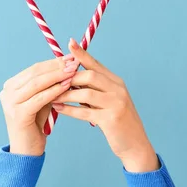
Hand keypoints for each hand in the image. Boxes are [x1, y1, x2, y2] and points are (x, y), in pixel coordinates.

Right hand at [0, 55, 78, 154]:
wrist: (27, 149)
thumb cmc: (37, 122)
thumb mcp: (43, 98)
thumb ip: (50, 83)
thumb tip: (69, 63)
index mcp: (11, 85)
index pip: (35, 68)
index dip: (54, 62)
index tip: (72, 56)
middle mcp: (7, 92)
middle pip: (36, 73)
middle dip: (57, 66)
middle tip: (75, 61)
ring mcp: (10, 102)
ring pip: (37, 83)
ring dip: (57, 76)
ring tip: (73, 71)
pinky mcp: (18, 114)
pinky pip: (40, 98)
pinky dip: (55, 90)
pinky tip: (67, 85)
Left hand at [52, 39, 158, 172]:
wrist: (135, 143)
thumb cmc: (117, 121)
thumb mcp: (109, 101)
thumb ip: (95, 89)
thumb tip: (70, 79)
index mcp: (116, 82)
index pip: (96, 64)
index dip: (82, 54)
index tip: (69, 43)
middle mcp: (118, 89)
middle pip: (89, 76)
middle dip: (68, 78)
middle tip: (51, 81)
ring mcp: (116, 104)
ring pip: (85, 94)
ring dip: (66, 95)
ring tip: (51, 96)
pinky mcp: (111, 119)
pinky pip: (85, 112)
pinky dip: (69, 110)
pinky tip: (58, 109)